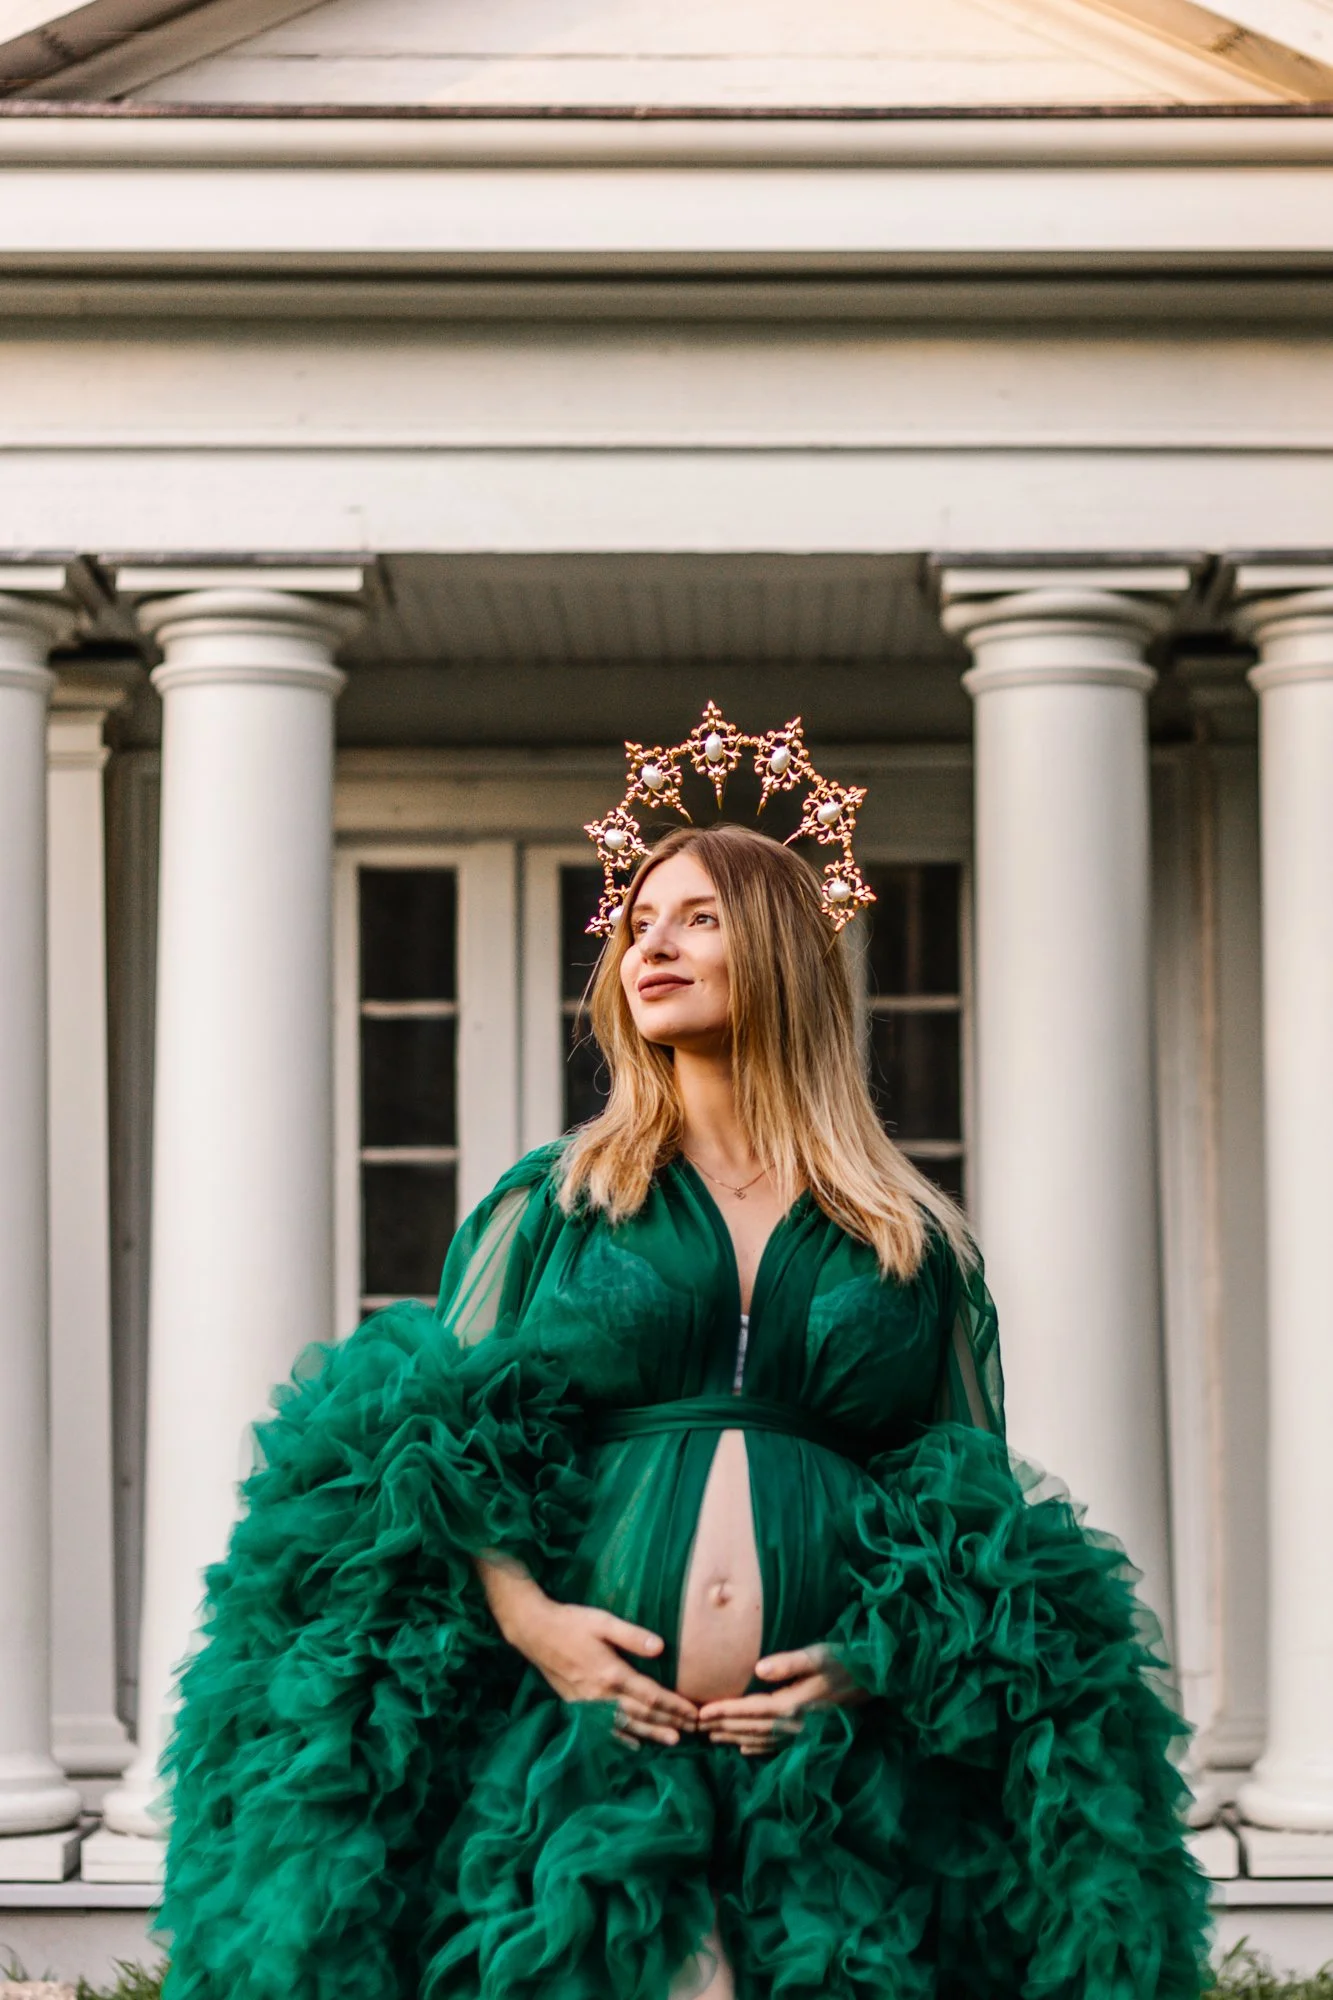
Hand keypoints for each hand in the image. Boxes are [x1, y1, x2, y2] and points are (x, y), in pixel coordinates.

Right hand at [482, 1563, 699, 1746]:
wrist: (535, 1632)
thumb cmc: (572, 1622)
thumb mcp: (603, 1622)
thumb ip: (632, 1636)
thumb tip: (661, 1648)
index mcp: (612, 1674)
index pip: (651, 1696)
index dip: (674, 1706)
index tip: (694, 1713)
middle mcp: (602, 1695)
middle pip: (642, 1714)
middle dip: (669, 1722)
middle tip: (693, 1730)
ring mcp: (588, 1704)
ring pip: (626, 1725)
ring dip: (651, 1733)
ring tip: (673, 1741)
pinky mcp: (577, 1706)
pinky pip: (603, 1728)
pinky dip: (621, 1738)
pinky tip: (634, 1744)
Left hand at [698, 1645, 865, 1754]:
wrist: (875, 1679)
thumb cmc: (844, 1660)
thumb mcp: (818, 1655)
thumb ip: (788, 1662)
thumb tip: (758, 1669)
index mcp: (792, 1705)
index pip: (750, 1710)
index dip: (725, 1711)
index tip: (701, 1714)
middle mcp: (794, 1724)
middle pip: (751, 1728)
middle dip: (723, 1727)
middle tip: (695, 1728)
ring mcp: (802, 1732)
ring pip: (761, 1739)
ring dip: (734, 1738)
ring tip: (711, 1737)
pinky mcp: (809, 1733)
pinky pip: (776, 1745)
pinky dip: (757, 1748)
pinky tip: (744, 1749)